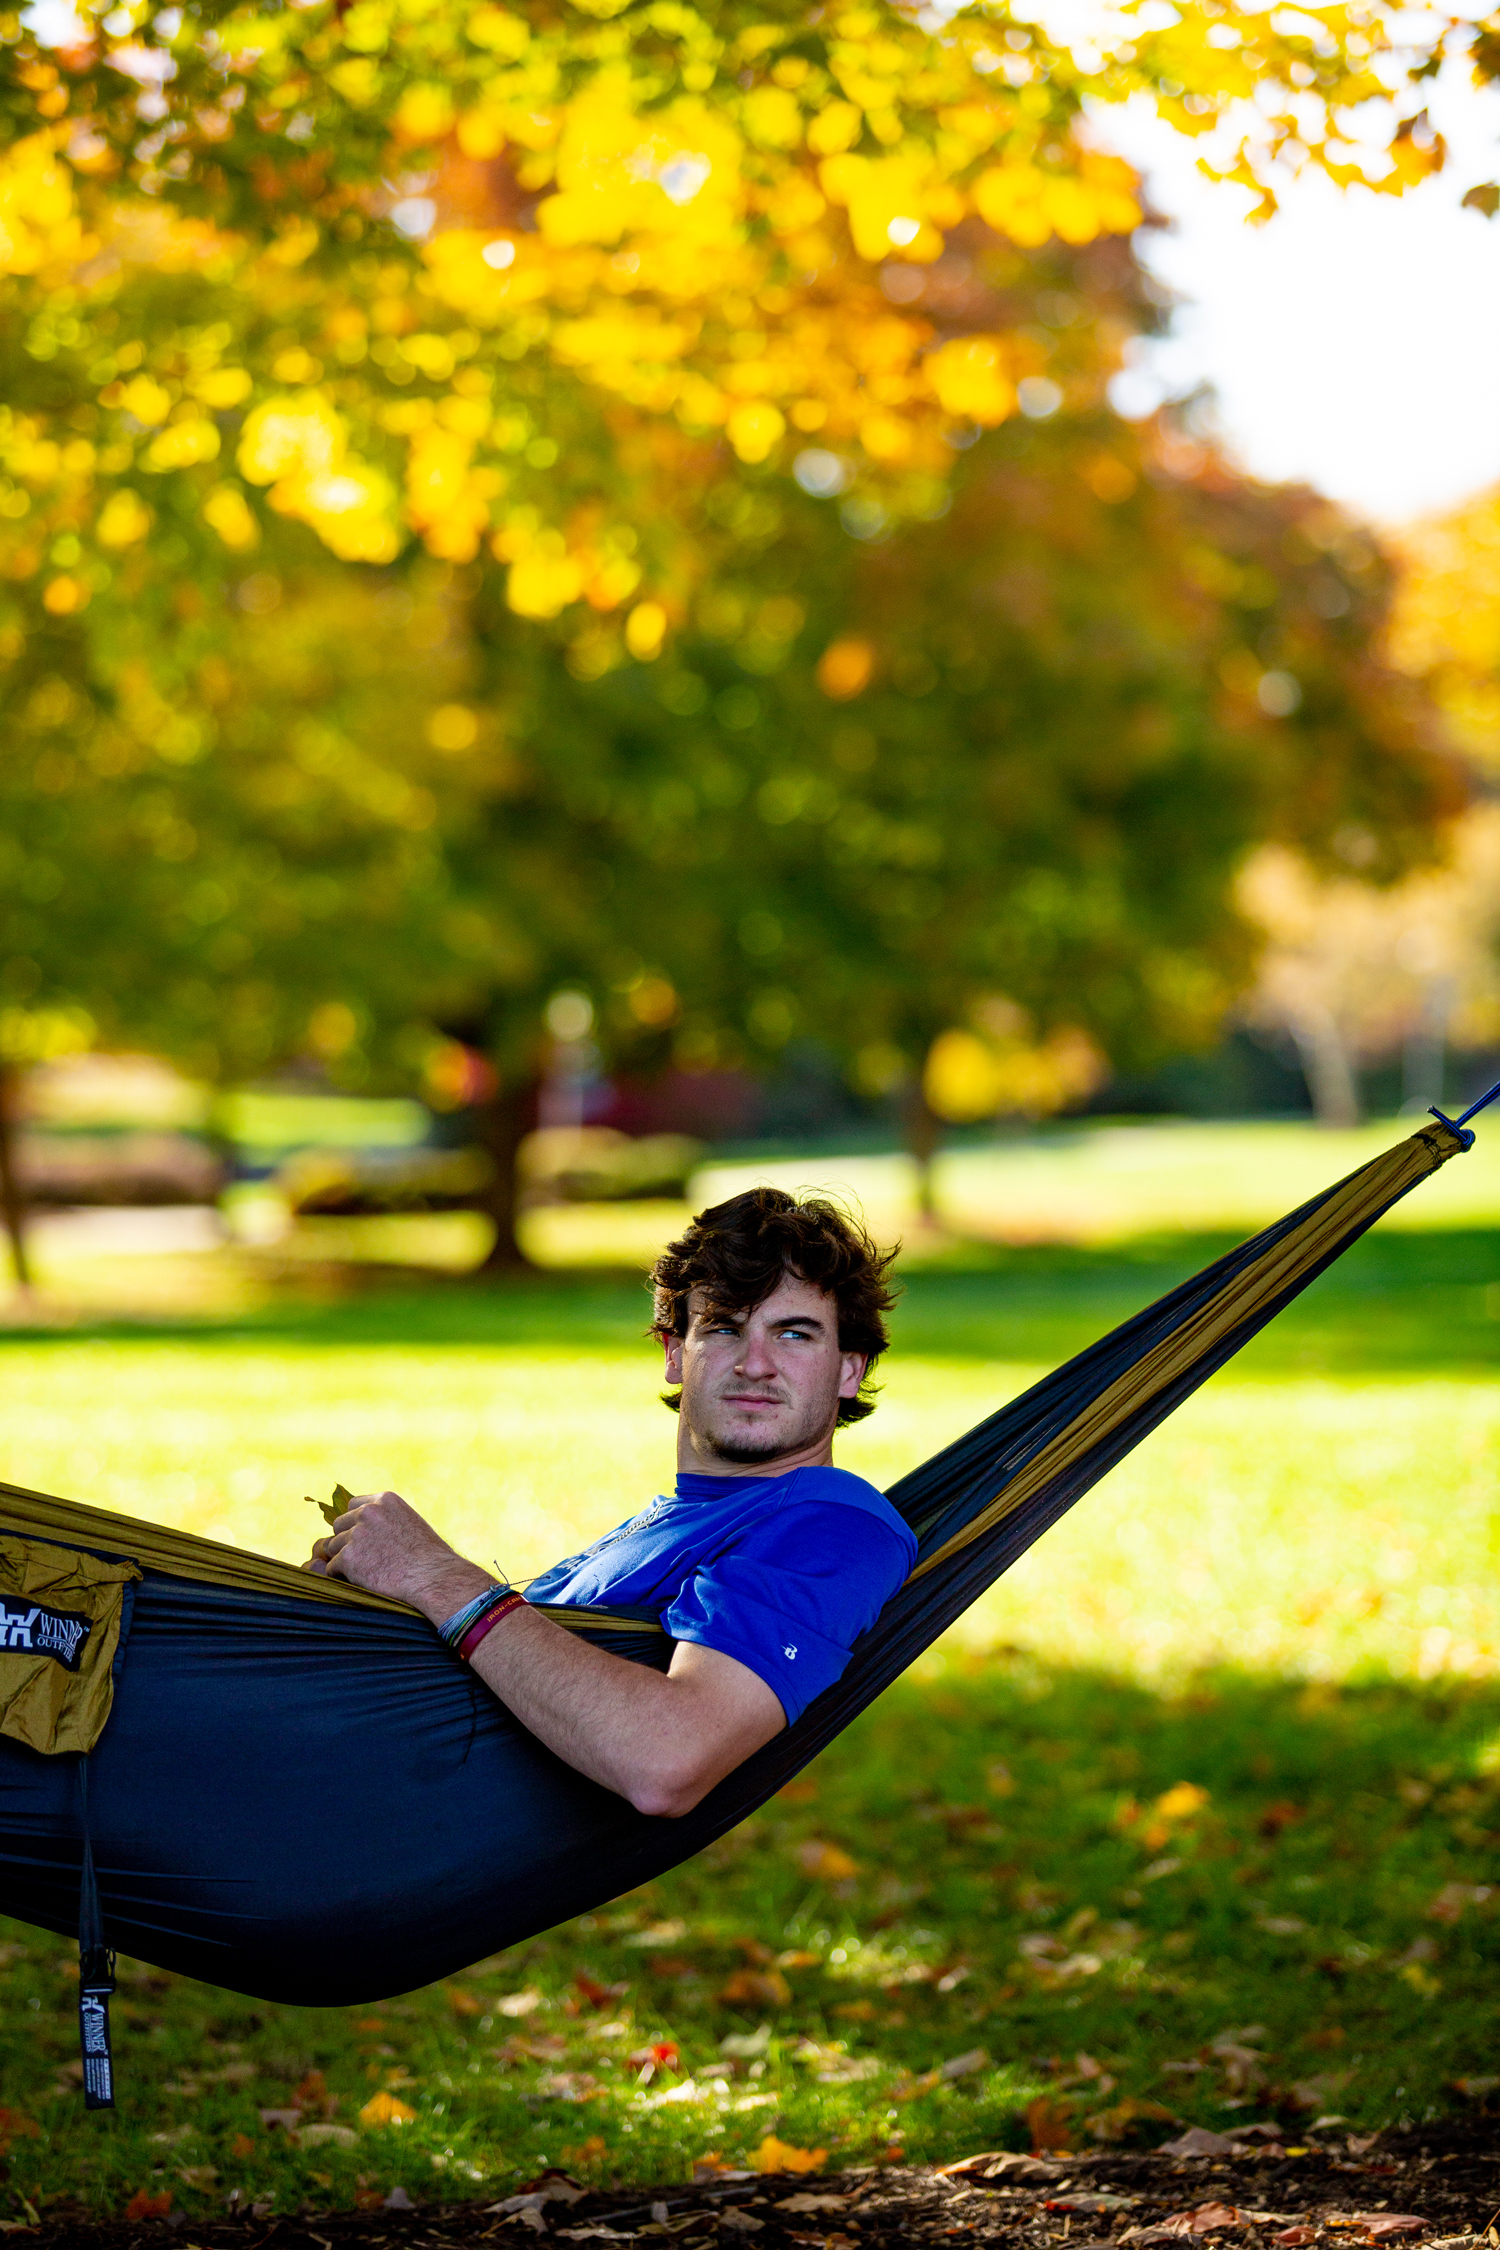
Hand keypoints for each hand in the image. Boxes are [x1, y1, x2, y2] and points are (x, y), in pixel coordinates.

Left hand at [303, 1490, 487, 1618]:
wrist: (433, 1578)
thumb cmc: (428, 1557)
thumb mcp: (409, 1523)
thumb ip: (386, 1519)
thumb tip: (361, 1527)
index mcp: (384, 1500)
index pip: (353, 1505)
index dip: (357, 1524)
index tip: (366, 1539)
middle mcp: (368, 1512)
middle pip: (339, 1525)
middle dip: (347, 1541)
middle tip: (365, 1558)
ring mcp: (357, 1534)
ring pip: (333, 1547)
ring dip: (345, 1559)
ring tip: (367, 1571)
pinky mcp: (348, 1557)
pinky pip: (332, 1567)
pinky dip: (342, 1576)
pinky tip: (361, 1581)